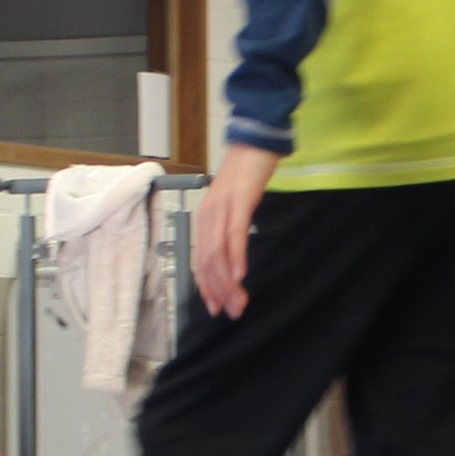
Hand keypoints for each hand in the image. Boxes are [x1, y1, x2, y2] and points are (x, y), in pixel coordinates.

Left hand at [192, 143, 278, 318]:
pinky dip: (236, 256)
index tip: (217, 308)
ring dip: (228, 281)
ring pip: (218, 253)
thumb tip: (233, 258)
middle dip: (219, 291)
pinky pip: (234, 234)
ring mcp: (221, 209)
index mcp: (205, 220)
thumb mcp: (234, 207)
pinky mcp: (238, 202)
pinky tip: (241, 274)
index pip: (200, 261)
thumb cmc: (246, 177)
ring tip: (239, 301)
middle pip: (207, 262)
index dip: (207, 287)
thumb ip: (230, 230)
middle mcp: (207, 217)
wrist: (254, 143)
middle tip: (233, 312)